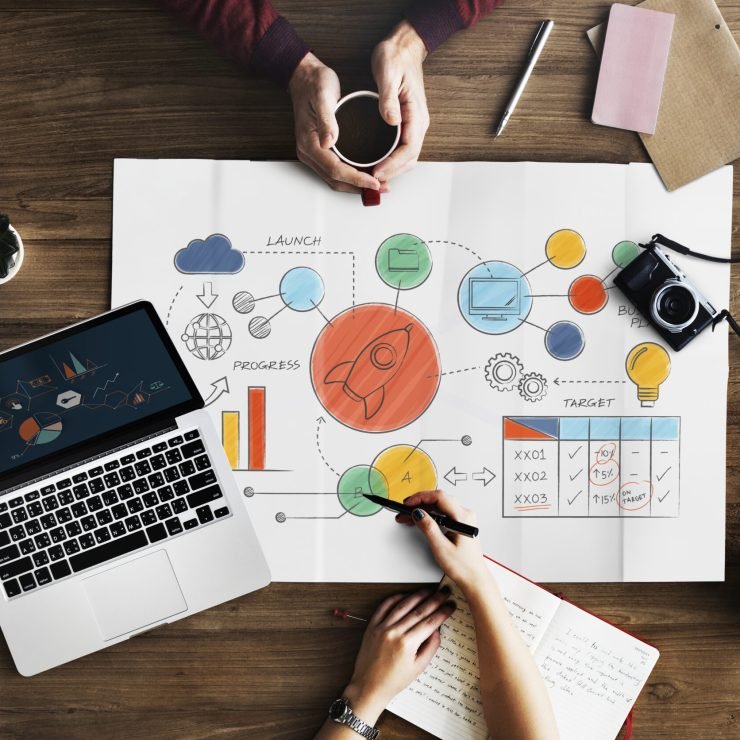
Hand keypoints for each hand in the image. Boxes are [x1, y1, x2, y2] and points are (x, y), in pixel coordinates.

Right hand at [288, 52, 380, 193]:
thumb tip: (329, 141)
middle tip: (382, 188)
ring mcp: (313, 153)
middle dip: (359, 187)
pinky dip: (350, 177)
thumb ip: (327, 119)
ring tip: (378, 185)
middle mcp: (309, 152)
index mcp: (309, 143)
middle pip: (335, 180)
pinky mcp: (319, 151)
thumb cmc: (314, 84)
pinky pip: (335, 171)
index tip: (374, 182)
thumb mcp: (323, 95)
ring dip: (356, 185)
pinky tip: (365, 174)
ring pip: (335, 179)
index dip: (356, 179)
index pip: (335, 169)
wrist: (304, 77)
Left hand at [343, 588, 455, 721]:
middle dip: (434, 600)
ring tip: (428, 591)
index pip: (430, 622)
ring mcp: (382, 627)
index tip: (450, 606)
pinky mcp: (372, 626)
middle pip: (419, 611)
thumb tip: (437, 630)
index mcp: (407, 644)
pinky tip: (404, 595)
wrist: (369, 686)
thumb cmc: (393, 681)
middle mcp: (394, 632)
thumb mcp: (418, 668)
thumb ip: (430, 647)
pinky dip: (395, 598)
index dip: (443, 612)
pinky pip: (384, 606)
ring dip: (417, 596)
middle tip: (444, 593)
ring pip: (403, 605)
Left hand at [371, 21, 428, 183]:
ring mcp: (414, 125)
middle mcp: (418, 123)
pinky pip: (402, 149)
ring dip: (392, 170)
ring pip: (407, 157)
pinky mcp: (406, 124)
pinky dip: (391, 161)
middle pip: (409, 159)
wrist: (404, 47)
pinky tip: (377, 164)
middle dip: (392, 173)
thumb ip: (388, 98)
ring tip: (372, 177)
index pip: (409, 149)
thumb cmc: (395, 57)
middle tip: (371, 181)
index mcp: (416, 114)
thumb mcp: (388, 73)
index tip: (377, 172)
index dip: (393, 165)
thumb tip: (391, 120)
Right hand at [398, 491, 491, 594]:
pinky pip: (443, 513)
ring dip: (423, 509)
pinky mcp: (460, 523)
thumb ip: (429, 528)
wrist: (474, 578)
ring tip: (408, 517)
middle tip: (404, 510)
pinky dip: (430, 515)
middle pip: (439, 500)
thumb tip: (418, 513)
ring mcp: (463, 519)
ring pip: (440, 506)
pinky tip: (420, 520)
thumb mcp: (441, 548)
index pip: (439, 497)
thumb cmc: (463, 566)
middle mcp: (465, 515)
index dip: (421, 497)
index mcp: (463, 518)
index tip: (408, 503)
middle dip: (419, 503)